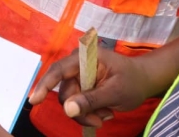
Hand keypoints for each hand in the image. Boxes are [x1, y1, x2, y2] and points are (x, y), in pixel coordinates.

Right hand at [29, 48, 153, 127]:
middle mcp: (77, 65)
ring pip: (70, 101)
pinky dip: (88, 112)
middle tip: (99, 120)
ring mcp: (79, 76)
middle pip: (65, 92)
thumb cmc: (132, 81)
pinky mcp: (82, 87)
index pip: (58, 71)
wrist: (144, 80)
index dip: (44, 85)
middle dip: (79, 110)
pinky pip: (77, 104)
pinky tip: (104, 112)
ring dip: (86, 113)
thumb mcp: (115, 92)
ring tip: (106, 114)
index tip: (34, 100)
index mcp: (84, 58)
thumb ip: (91, 100)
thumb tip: (68, 109)